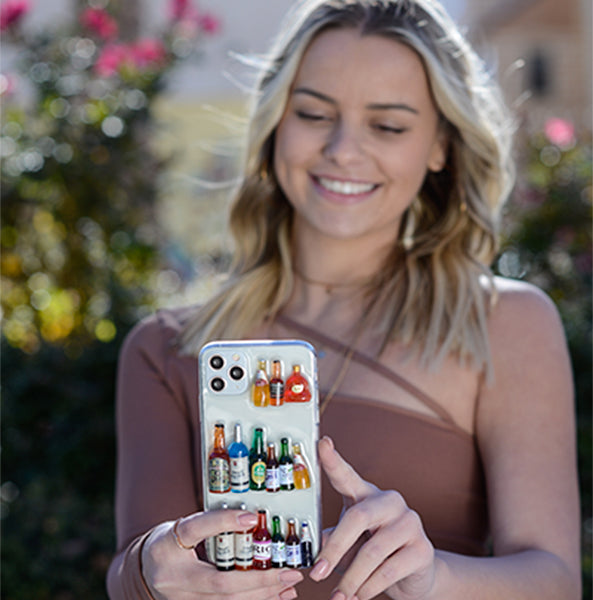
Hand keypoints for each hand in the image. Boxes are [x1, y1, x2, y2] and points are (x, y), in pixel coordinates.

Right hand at [141, 508, 303, 599]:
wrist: (145, 570)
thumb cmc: (170, 542)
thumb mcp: (183, 526)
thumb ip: (211, 523)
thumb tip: (250, 518)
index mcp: (169, 545)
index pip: (196, 529)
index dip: (223, 522)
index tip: (252, 517)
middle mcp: (175, 578)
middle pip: (220, 582)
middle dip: (260, 579)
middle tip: (288, 571)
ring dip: (262, 595)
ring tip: (289, 586)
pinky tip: (274, 596)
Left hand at [310, 436, 435, 599]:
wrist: (414, 575)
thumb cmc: (372, 550)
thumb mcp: (349, 542)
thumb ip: (333, 540)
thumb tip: (314, 550)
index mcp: (366, 495)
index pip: (347, 475)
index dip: (333, 460)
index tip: (322, 443)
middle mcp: (389, 502)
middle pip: (357, 517)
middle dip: (334, 549)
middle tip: (318, 573)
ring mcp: (409, 522)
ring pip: (372, 551)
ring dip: (351, 579)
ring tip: (338, 597)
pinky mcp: (423, 548)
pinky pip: (389, 570)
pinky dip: (369, 587)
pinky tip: (359, 596)